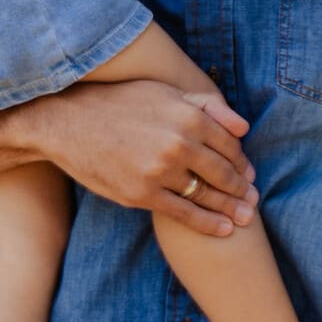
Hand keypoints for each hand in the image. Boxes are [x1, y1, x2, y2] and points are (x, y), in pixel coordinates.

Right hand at [31, 75, 258, 238]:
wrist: (68, 123)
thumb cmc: (117, 104)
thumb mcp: (162, 92)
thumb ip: (205, 105)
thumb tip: (243, 127)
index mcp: (188, 115)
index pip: (230, 144)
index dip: (243, 162)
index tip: (248, 173)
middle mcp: (179, 143)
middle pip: (223, 172)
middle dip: (242, 188)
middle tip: (253, 199)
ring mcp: (161, 171)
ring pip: (207, 195)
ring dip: (231, 208)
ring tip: (245, 218)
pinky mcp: (143, 194)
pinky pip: (184, 213)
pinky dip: (208, 223)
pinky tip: (223, 229)